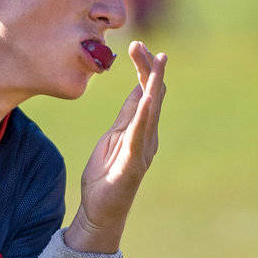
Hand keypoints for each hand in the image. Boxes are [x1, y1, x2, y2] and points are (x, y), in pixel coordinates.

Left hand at [67, 42, 166, 253]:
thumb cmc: (106, 175)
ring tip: (157, 63)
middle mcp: (148, 136)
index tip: (137, 45)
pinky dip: (144, 115)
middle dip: (148, 68)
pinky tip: (148, 98)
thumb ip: (125, 115)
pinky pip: (139, 135)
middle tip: (140, 45)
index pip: (145, 91)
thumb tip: (137, 89)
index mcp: (141, 128)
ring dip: (153, 85)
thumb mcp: (112, 137)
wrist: (100, 212)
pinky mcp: (133, 162)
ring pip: (151, 110)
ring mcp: (143, 149)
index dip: (144, 68)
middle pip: (152, 95)